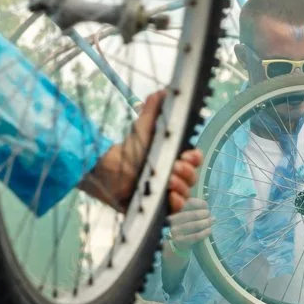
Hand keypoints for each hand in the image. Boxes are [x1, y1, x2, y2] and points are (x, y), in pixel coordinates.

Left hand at [81, 90, 202, 211]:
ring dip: (182, 188)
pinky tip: (169, 196)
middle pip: (192, 178)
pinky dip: (177, 205)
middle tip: (174, 167)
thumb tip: (164, 90)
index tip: (188, 155)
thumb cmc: (128, 150)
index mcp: (175, 159)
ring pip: (187, 195)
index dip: (195, 158)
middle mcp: (174, 178)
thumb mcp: (143, 128)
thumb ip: (154, 109)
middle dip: (187, 173)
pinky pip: (176, 212)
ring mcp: (167, 194)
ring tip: (168, 181)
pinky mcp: (159, 209)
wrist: (108, 172)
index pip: (194, 160)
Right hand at [167, 197, 212, 255]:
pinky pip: (195, 236)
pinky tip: (209, 230)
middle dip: (204, 214)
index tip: (206, 205)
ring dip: (206, 223)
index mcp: (176, 212)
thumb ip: (195, 211)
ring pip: (194, 225)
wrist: (176, 247)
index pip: (189, 203)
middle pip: (192, 214)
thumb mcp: (187, 219)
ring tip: (211, 222)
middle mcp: (173, 221)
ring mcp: (175, 231)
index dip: (199, 203)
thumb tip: (206, 206)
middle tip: (210, 215)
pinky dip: (204, 232)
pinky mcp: (180, 241)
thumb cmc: (185, 230)